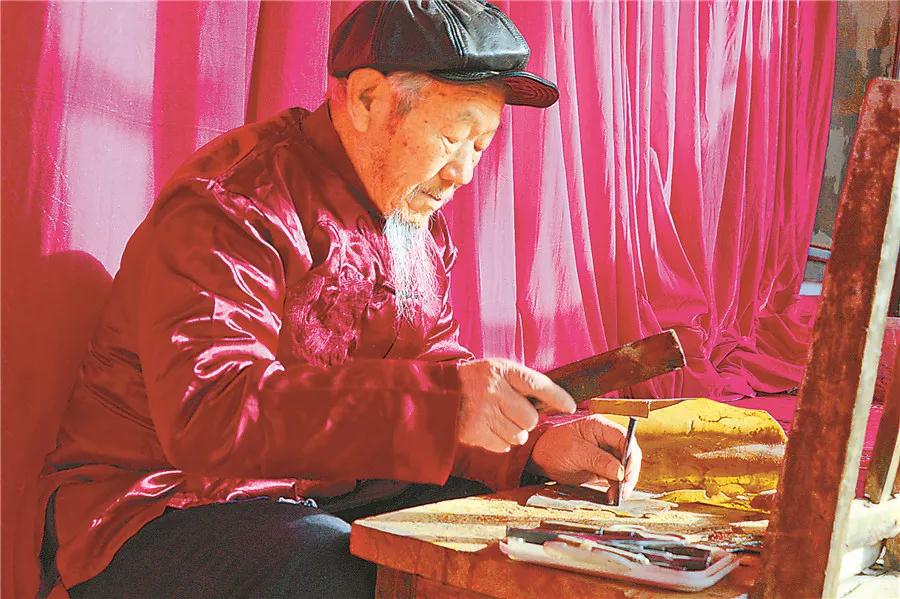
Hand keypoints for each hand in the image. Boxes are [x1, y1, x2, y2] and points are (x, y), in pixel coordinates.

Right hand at [457, 359, 575, 452]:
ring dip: (514, 433)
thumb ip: (523, 383)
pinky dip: (500, 442)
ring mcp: (483, 412)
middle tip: (513, 413)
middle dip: (527, 420)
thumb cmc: (476, 381)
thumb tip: (555, 403)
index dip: (558, 397)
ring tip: (499, 420)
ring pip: (519, 436)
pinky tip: (489, 428)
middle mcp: (494, 390)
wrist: (438, 392)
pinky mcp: (475, 432)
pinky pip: (504, 446)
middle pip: (531, 418)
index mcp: (502, 370)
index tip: (570, 406)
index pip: (538, 384)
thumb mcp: (498, 370)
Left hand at [528, 415, 641, 499]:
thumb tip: (620, 471)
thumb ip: (598, 460)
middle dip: (629, 473)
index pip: (625, 438)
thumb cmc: (552, 447)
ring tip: (616, 495)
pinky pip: (616, 477)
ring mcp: (606, 453)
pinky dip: (617, 487)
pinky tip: (612, 495)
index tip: (627, 474)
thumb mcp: (574, 452)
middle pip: (629, 454)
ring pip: (625, 467)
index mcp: (600, 426)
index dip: (630, 456)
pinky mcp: (603, 467)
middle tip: (623, 489)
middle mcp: (606, 438)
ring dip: (624, 483)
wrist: (539, 459)